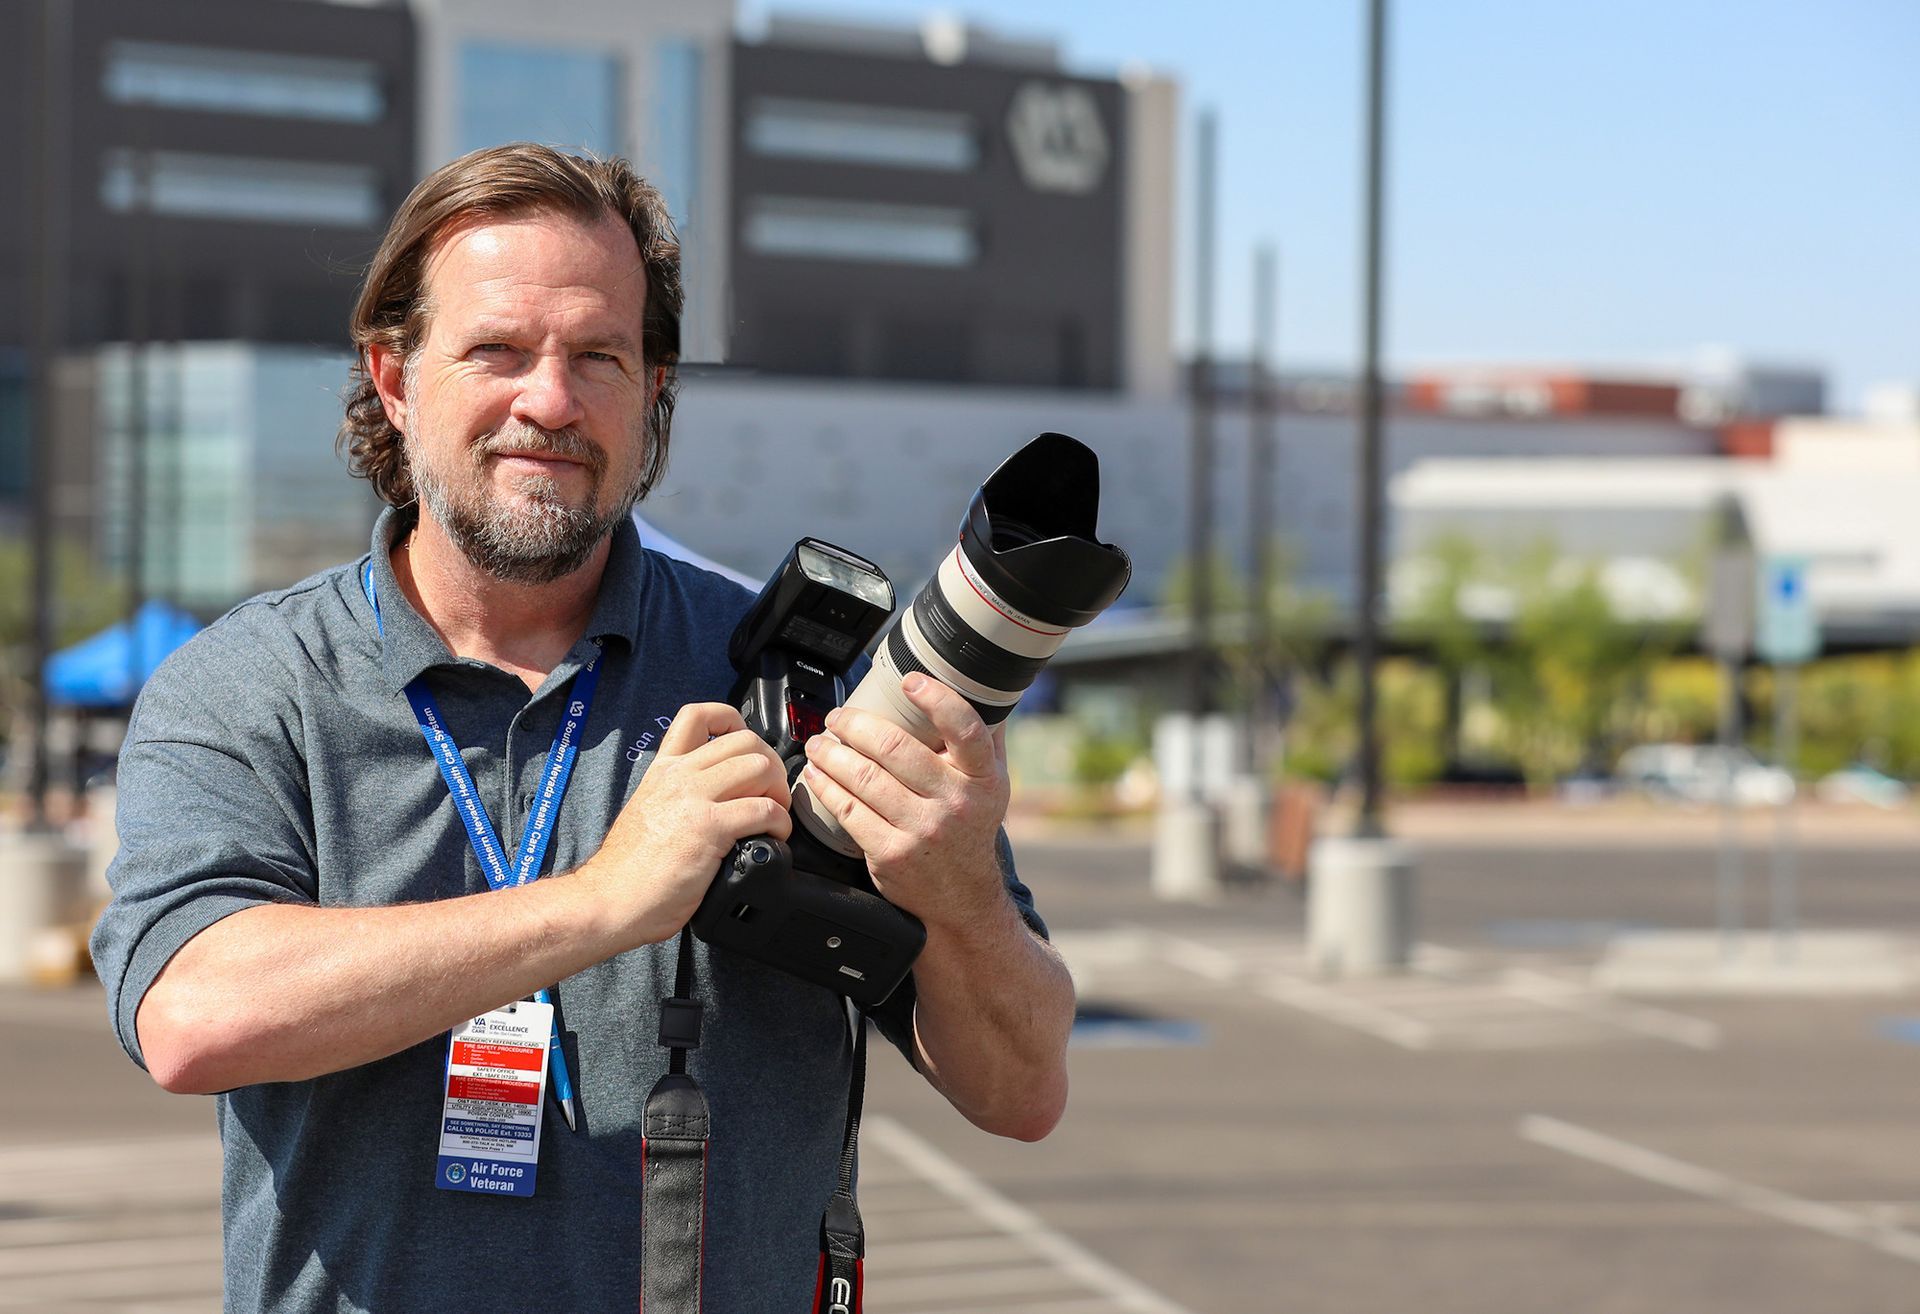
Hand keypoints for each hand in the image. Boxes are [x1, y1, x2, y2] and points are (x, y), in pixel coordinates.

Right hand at [579, 702, 789, 946]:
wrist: (609, 900)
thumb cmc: (629, 870)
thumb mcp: (650, 811)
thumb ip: (679, 795)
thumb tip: (717, 799)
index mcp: (663, 769)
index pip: (698, 715)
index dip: (733, 721)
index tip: (746, 747)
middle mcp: (679, 776)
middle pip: (746, 740)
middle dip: (771, 764)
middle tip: (771, 794)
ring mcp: (694, 799)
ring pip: (760, 767)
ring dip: (778, 792)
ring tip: (773, 817)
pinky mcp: (710, 828)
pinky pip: (765, 809)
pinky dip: (780, 823)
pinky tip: (773, 839)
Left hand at [799, 674, 1010, 929]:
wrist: (963, 898)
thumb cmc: (972, 829)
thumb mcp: (994, 785)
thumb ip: (986, 738)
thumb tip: (976, 686)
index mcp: (983, 779)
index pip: (965, 730)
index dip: (937, 700)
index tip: (909, 681)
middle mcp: (955, 803)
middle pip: (896, 749)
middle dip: (855, 725)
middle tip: (837, 717)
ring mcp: (922, 830)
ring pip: (865, 778)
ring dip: (832, 753)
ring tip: (819, 743)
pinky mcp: (891, 854)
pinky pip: (850, 810)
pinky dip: (827, 787)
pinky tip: (817, 774)